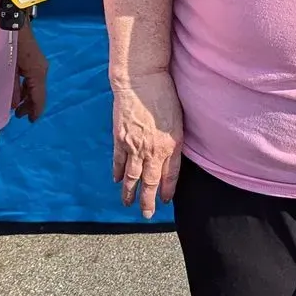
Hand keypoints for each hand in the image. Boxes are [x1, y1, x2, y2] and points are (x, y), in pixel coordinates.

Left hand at [14, 27, 47, 121]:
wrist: (13, 20)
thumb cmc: (9, 43)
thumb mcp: (8, 68)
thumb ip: (10, 87)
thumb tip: (13, 104)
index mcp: (37, 73)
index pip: (39, 97)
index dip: (35, 111)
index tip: (31, 122)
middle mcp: (41, 70)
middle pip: (38, 93)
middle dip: (29, 105)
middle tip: (18, 116)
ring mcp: (39, 64)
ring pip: (35, 86)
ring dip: (27, 97)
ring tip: (16, 106)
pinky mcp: (34, 60)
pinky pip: (32, 78)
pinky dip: (26, 87)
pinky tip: (18, 91)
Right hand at [111, 70, 182, 218]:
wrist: (141, 80)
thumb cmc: (165, 95)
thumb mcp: (178, 120)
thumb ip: (174, 142)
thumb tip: (171, 156)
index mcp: (171, 145)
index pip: (170, 176)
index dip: (168, 191)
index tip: (165, 201)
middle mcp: (153, 150)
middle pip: (150, 182)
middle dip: (149, 201)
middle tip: (147, 214)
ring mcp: (134, 146)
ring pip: (132, 176)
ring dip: (130, 193)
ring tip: (128, 205)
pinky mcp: (120, 138)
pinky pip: (118, 161)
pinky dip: (117, 172)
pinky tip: (117, 181)